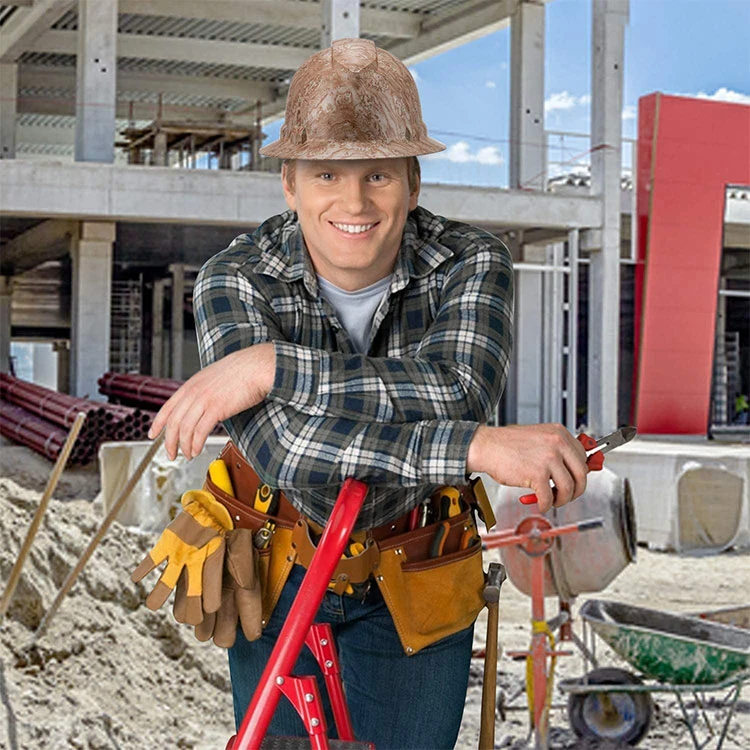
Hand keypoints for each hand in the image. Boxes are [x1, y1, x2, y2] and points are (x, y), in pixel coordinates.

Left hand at [148, 343, 274, 459]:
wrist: (255, 367)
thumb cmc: (241, 371)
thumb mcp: (213, 377)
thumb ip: (203, 390)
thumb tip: (200, 405)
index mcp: (191, 385)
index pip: (167, 408)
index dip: (157, 424)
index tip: (152, 434)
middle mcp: (194, 393)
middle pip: (173, 423)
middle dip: (169, 442)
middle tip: (171, 454)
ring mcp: (204, 400)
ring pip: (185, 429)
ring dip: (185, 446)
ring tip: (188, 455)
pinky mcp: (216, 408)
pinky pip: (200, 431)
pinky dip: (196, 444)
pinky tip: (198, 450)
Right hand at [466, 423, 588, 512]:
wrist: (486, 446)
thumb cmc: (507, 443)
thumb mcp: (538, 438)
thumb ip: (556, 450)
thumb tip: (571, 468)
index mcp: (559, 433)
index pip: (583, 456)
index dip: (579, 472)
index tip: (574, 480)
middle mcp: (557, 443)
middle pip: (581, 474)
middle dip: (575, 490)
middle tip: (566, 495)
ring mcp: (549, 458)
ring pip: (569, 488)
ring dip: (561, 500)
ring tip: (552, 500)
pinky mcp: (537, 474)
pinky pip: (549, 497)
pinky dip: (546, 505)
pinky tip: (540, 503)